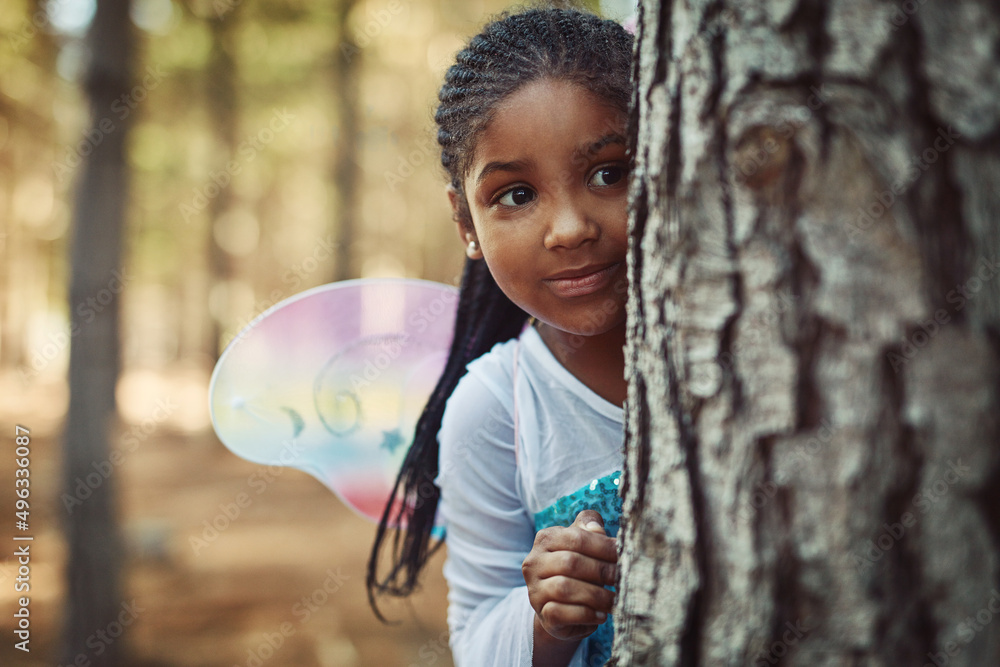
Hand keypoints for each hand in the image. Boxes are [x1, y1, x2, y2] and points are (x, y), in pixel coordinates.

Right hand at [522, 509, 617, 641]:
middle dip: (602, 570)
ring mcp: (535, 590)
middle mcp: (534, 563)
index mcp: (545, 539)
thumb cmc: (578, 570)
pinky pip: (562, 613)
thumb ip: (589, 530)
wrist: (562, 609)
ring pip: (564, 588)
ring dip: (596, 595)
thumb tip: (596, 528)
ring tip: (615, 600)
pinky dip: (586, 614)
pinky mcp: (542, 615)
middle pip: (570, 562)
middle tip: (623, 578)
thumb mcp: (583, 545)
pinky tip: (602, 616)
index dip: (603, 546)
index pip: (576, 537)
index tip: (623, 554)